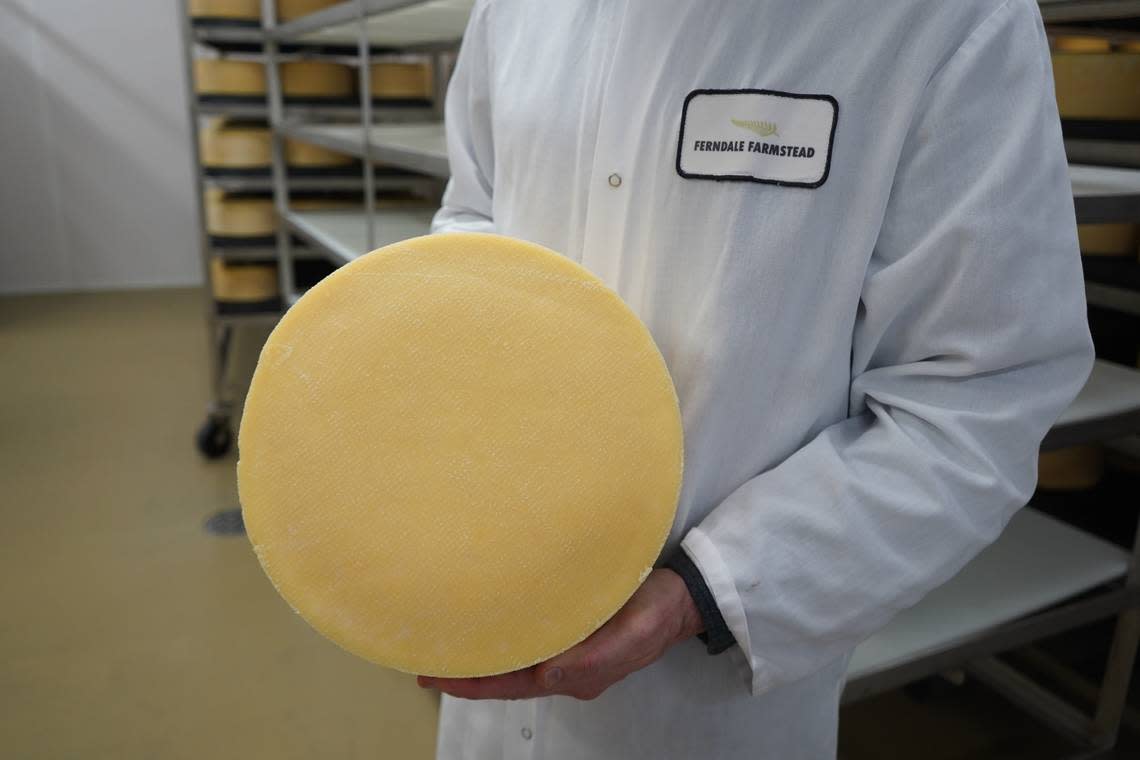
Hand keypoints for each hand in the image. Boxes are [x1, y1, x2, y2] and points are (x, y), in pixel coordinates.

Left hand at [418, 569, 703, 700]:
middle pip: (507, 673)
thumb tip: (545, 677)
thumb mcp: (631, 635)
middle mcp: (565, 665)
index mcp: (573, 674)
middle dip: (468, 669)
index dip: (471, 683)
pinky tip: (490, 617)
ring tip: (448, 639)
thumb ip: (592, 660)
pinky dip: (504, 630)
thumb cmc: (656, 613)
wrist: (682, 596)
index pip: (510, 683)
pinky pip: (530, 634)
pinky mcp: (574, 623)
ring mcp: (569, 646)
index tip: (433, 676)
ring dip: (483, 650)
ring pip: (516, 654)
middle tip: (426, 657)